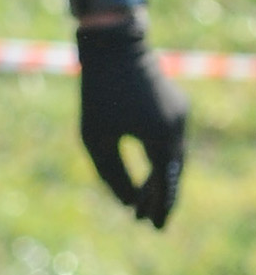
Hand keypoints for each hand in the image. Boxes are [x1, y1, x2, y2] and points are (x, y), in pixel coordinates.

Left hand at [78, 20, 187, 226]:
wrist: (114, 47)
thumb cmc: (98, 93)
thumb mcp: (95, 138)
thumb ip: (112, 174)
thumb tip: (128, 203)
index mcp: (161, 136)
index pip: (165, 182)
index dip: (158, 206)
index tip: (152, 227)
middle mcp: (178, 126)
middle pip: (172, 173)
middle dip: (160, 198)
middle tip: (150, 223)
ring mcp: (180, 115)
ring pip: (173, 158)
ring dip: (160, 181)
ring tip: (146, 205)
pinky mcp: (176, 107)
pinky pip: (170, 142)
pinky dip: (161, 161)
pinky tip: (149, 176)